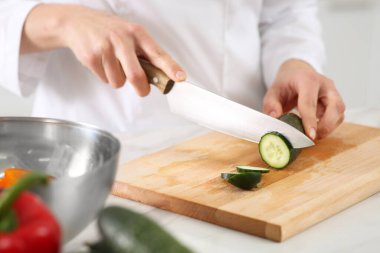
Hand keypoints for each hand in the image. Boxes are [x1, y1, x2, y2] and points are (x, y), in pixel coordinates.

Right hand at [21, 4, 185, 94]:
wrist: (77, 22)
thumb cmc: (109, 31)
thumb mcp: (130, 34)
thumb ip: (144, 53)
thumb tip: (160, 76)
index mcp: (137, 33)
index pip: (157, 54)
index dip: (170, 68)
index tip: (180, 78)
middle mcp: (122, 39)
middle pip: (136, 75)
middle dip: (141, 88)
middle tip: (142, 90)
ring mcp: (105, 47)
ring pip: (118, 81)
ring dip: (117, 79)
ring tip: (112, 64)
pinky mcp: (91, 57)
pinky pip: (104, 79)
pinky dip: (105, 76)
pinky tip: (101, 62)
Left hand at [262, 59, 344, 139]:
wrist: (297, 73)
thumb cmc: (285, 83)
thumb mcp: (273, 91)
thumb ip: (271, 104)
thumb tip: (275, 118)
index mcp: (307, 79)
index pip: (310, 102)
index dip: (310, 120)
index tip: (310, 136)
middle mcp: (325, 84)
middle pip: (335, 106)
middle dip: (326, 126)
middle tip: (312, 138)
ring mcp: (333, 92)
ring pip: (339, 112)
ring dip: (329, 127)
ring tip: (313, 135)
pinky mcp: (336, 100)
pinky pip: (338, 116)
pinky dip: (330, 126)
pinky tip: (317, 130)